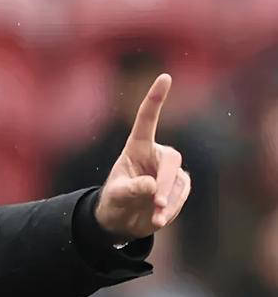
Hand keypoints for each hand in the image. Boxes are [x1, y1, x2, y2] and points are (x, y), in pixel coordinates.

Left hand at [94, 74, 191, 240]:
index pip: (147, 119)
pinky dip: (172, 208)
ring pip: (178, 181)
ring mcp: (170, 171)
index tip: (165, 77)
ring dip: (167, 200)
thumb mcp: (116, 195)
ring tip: (152, 216)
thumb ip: (131, 190)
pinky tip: (158, 220)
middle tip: (154, 202)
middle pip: (171, 159)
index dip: (155, 98)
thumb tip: (151, 187)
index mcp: (137, 147)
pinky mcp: (178, 187)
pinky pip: (181, 194)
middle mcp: (156, 155)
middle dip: (164, 181)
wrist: (122, 220)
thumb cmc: (114, 200)